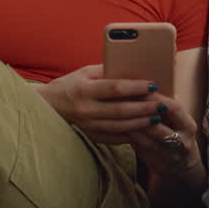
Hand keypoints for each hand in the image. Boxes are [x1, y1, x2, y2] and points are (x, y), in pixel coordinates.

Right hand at [36, 64, 164, 144]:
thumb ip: (107, 71)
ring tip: (157, 117)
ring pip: (120, 127)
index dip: (135, 87)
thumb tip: (132, 69)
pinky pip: (113, 138)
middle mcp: (85, 109)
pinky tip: (143, 129)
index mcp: (84, 89)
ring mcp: (87, 126)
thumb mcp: (84, 72)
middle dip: (144, 108)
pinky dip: (130, 134)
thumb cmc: (69, 85)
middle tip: (162, 104)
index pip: (114, 88)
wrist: (47, 107)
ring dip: (141, 123)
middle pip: (121, 110)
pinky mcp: (89, 136)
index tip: (153, 85)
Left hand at [127, 93, 205, 188]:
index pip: (174, 109)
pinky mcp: (155, 163)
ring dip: (130, 125)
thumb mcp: (179, 120)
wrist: (182, 164)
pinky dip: (128, 135)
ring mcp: (168, 155)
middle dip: (139, 113)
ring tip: (117, 112)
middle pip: (157, 127)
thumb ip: (165, 108)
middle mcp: (181, 143)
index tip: (142, 90)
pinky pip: (138, 148)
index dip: (157, 99)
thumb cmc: (177, 132)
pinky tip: (118, 126)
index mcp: (189, 127)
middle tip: (124, 100)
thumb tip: (143, 88)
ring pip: (144, 139)